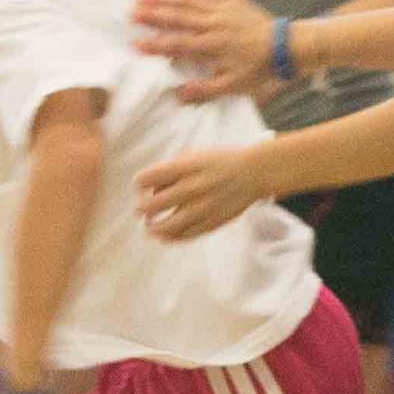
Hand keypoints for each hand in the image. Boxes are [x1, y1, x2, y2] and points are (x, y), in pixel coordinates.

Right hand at [131, 0, 280, 101]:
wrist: (285, 47)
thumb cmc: (258, 69)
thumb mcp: (234, 86)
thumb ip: (205, 90)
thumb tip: (178, 94)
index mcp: (213, 46)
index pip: (178, 44)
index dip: (155, 44)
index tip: (136, 44)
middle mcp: (215, 24)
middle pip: (178, 17)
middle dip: (153, 14)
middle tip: (132, 12)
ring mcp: (223, 9)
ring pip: (189, 0)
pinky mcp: (231, 0)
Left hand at [136, 148, 272, 239]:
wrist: (254, 172)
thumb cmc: (219, 162)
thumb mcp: (193, 156)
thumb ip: (171, 171)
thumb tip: (150, 192)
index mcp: (185, 167)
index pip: (148, 178)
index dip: (139, 183)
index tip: (141, 186)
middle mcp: (192, 187)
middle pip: (153, 205)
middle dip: (142, 209)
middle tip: (141, 210)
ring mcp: (203, 207)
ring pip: (168, 226)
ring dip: (153, 228)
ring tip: (150, 228)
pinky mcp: (212, 222)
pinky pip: (186, 235)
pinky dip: (171, 238)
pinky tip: (164, 236)